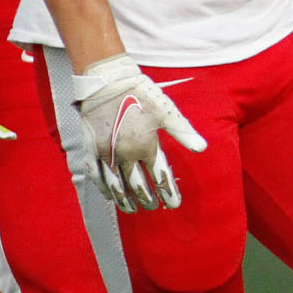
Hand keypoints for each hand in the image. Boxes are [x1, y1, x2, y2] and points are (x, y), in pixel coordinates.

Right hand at [71, 54, 207, 211]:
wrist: (106, 81)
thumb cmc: (140, 94)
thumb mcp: (166, 111)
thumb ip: (183, 132)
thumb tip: (202, 148)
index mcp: (145, 146)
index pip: (160, 177)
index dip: (168, 192)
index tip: (174, 204)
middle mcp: (125, 154)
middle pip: (137, 185)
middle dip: (148, 198)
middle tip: (155, 207)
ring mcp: (105, 154)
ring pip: (116, 185)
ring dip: (125, 200)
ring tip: (133, 210)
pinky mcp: (91, 149)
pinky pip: (97, 176)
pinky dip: (104, 189)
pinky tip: (110, 196)